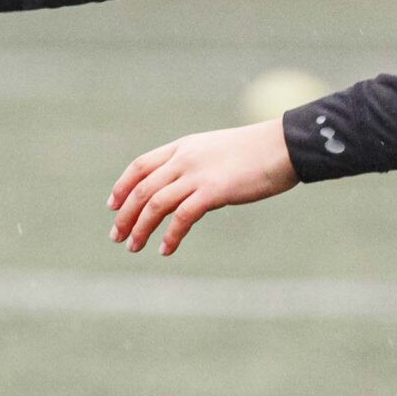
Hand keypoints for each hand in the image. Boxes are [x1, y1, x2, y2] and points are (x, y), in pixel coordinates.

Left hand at [108, 119, 297, 255]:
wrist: (284, 146)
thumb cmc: (256, 152)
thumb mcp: (217, 153)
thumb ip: (197, 167)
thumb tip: (186, 191)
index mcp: (183, 147)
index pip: (140, 165)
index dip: (122, 186)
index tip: (112, 205)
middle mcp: (184, 159)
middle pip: (142, 188)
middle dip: (125, 214)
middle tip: (117, 236)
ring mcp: (197, 174)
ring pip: (155, 204)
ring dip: (140, 228)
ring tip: (134, 247)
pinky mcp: (213, 191)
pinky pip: (182, 217)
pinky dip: (170, 236)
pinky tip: (165, 249)